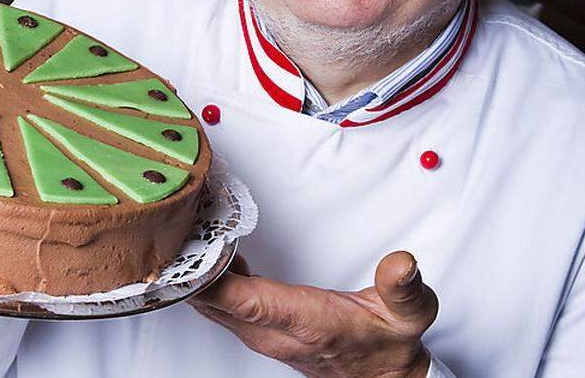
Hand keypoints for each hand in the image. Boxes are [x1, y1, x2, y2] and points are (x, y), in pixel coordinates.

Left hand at [189, 251, 437, 377]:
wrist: (383, 376)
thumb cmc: (388, 342)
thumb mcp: (410, 314)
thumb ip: (404, 287)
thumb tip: (402, 263)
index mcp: (305, 322)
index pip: (243, 300)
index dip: (209, 278)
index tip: (187, 251)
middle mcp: (273, 332)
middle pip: (211, 300)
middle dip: (189, 266)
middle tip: (175, 223)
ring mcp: (259, 334)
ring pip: (209, 303)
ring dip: (194, 272)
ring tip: (184, 229)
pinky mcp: (255, 330)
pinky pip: (217, 303)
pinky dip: (205, 279)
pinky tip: (206, 253)